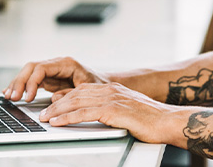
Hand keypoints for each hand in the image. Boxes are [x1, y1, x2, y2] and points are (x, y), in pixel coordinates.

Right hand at [3, 57, 108, 101]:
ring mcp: (51, 70)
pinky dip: (21, 86)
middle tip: (12, 97)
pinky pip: (31, 79)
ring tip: (7, 96)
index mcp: (66, 63)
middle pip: (31, 67)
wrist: (104, 84)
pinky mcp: (48, 78)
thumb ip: (70, 93)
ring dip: (17, 84)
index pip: (42, 68)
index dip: (32, 82)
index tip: (28, 97)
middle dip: (20, 82)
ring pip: (28, 72)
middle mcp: (56, 64)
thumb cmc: (98, 86)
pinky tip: (10, 92)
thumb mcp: (88, 90)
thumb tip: (53, 98)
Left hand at [38, 82, 185, 143]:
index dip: (65, 98)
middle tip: (43, 114)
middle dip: (57, 104)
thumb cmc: (152, 121)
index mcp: (113, 89)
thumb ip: (112, 111)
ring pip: (76, 103)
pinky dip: (68, 118)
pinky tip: (58, 122)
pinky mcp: (113, 110)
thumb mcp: (128, 112)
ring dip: (57, 111)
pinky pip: (84, 113)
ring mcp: (111, 98)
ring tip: (45, 119)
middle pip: (76, 95)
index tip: (52, 105)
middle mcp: (110, 90)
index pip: (82, 91)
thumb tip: (98, 117)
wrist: (169, 121)